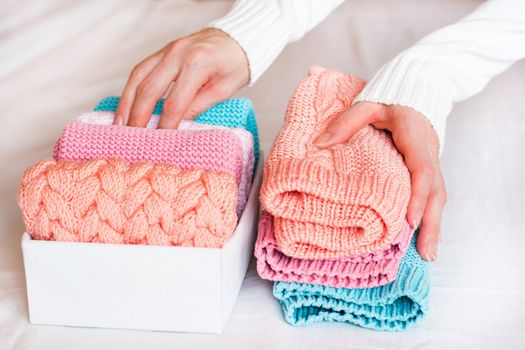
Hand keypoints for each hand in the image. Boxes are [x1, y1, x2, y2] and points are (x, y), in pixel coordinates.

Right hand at [115, 28, 248, 127]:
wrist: (236, 38)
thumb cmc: (235, 64)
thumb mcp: (224, 89)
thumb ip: (199, 105)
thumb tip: (178, 124)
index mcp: (197, 64)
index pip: (175, 102)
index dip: (166, 124)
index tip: (160, 140)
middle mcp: (178, 54)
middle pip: (149, 89)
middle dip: (138, 116)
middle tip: (131, 136)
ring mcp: (167, 50)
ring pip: (138, 77)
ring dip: (126, 102)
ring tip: (119, 124)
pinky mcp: (163, 50)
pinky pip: (141, 69)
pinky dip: (131, 88)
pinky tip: (127, 104)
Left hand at [314, 102, 445, 261]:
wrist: (418, 88)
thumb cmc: (390, 98)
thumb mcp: (367, 104)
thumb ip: (345, 122)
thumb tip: (319, 144)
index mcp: (415, 138)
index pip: (422, 170)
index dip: (418, 196)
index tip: (409, 221)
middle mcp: (429, 153)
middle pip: (436, 192)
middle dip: (432, 223)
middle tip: (426, 254)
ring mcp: (433, 162)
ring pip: (439, 197)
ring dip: (435, 226)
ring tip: (428, 255)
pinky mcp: (430, 169)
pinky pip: (434, 196)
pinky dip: (432, 217)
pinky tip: (426, 239)